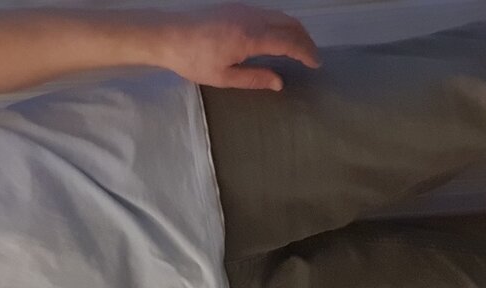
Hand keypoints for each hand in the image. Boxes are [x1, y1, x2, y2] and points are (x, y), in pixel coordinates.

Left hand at [158, 3, 320, 90]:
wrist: (169, 35)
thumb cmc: (194, 60)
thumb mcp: (224, 77)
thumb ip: (254, 79)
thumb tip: (279, 82)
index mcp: (251, 37)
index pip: (289, 42)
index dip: (305, 53)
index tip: (316, 64)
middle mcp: (252, 18)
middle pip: (290, 24)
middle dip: (305, 40)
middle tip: (312, 57)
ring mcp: (245, 9)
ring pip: (280, 16)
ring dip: (294, 31)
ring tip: (299, 48)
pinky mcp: (237, 7)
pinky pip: (267, 13)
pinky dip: (280, 24)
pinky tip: (278, 37)